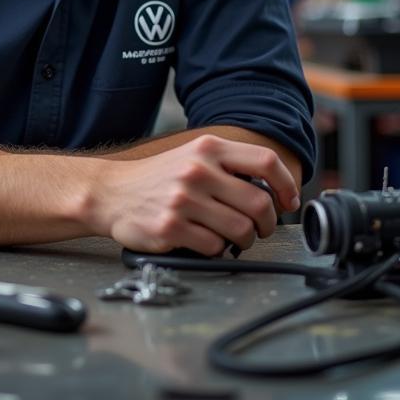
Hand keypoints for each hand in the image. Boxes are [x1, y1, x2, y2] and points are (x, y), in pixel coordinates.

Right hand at [87, 134, 299, 255]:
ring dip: (244, 241)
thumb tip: (273, 190)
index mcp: (208, 149)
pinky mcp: (171, 227)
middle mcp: (197, 170)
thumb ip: (229, 166)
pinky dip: (216, 250)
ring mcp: (183, 199)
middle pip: (258, 203)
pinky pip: (215, 248)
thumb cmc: (157, 178)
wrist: (111, 192)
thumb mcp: (192, 155)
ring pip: (241, 230)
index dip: (286, 184)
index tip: (288, 201)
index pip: (265, 162)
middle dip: (266, 224)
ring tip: (233, 239)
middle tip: (259, 229)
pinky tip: (204, 241)